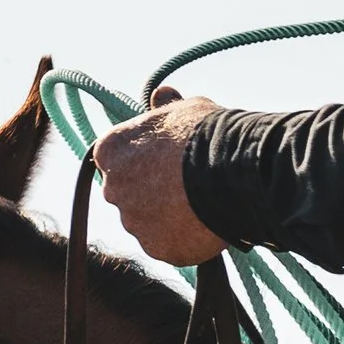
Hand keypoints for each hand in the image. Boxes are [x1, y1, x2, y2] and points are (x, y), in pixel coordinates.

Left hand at [91, 91, 226, 265]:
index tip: (164, 162)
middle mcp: (113, 189)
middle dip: (151, 192)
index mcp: (111, 151)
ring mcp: (134, 223)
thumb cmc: (206, 134)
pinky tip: (207, 226)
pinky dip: (185, 239)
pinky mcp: (158, 249)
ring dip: (167, 218)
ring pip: (148, 223)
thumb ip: (166, 107)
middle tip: (185, 186)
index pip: (116, 160)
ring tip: (202, 206)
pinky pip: (169, 246)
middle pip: (129, 194)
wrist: (232, 172)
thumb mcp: (186, 108)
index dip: (142, 161)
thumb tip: (160, 95)